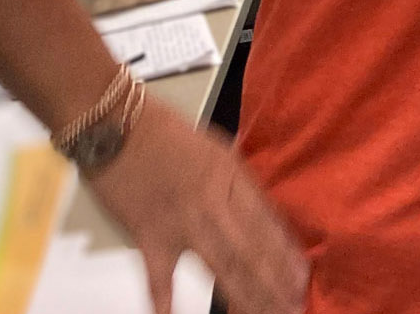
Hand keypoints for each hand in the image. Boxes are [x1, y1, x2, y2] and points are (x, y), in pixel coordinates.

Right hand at [87, 97, 308, 313]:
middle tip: (293, 308)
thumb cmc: (167, 133)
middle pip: (250, 249)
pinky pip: (158, 276)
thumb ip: (234, 183)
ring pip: (220, 265)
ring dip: (243, 295)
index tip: (302, 278)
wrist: (118, 124)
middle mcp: (214, 200)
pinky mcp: (146, 235)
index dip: (285, 253)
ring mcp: (181, 221)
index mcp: (232, 175)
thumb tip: (255, 214)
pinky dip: (164, 301)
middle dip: (273, 282)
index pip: (266, 222)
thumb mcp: (216, 149)